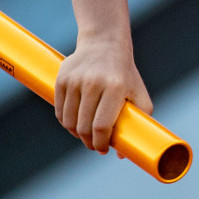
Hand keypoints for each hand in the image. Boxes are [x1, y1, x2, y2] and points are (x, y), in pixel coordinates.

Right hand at [52, 35, 153, 153]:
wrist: (104, 44)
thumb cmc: (124, 74)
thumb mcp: (138, 93)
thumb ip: (139, 121)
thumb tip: (123, 154)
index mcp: (115, 87)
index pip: (102, 125)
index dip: (101, 143)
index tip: (104, 150)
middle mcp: (93, 83)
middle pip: (84, 127)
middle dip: (89, 142)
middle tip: (95, 146)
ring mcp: (75, 80)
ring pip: (69, 122)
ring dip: (76, 135)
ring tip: (85, 136)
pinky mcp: (62, 79)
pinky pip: (60, 111)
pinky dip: (66, 123)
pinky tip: (75, 124)